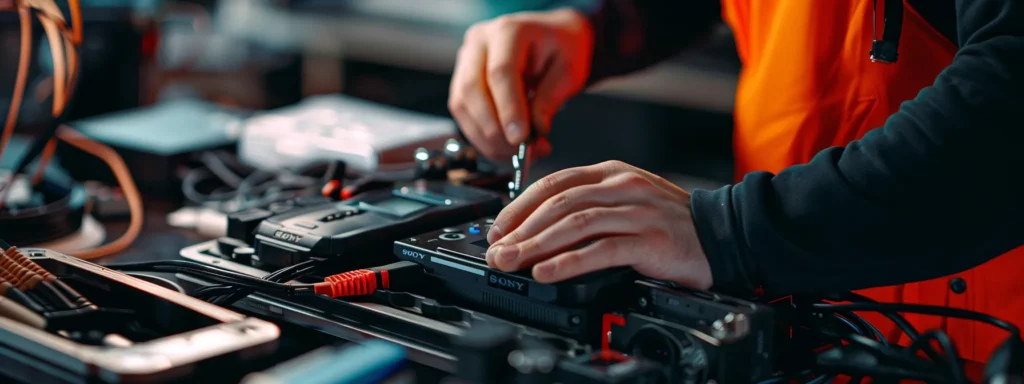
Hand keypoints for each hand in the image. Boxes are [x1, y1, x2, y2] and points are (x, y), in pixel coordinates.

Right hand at [448, 8, 593, 159]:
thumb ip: (551, 98)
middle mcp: (480, 42)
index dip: (508, 109)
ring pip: (462, 104)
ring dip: (485, 137)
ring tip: (515, 153)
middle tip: (519, 152)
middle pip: (472, 89)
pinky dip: (481, 135)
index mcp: (509, 31)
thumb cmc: (562, 49)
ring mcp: (466, 59)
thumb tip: (534, 130)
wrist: (552, 37)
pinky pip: (463, 112)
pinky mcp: (462, 79)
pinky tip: (503, 147)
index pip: (501, 72)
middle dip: (493, 129)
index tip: (520, 138)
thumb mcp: (570, 70)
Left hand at [484, 160, 712, 288]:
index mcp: (613, 173)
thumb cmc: (672, 223)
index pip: (555, 182)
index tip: (498, 229)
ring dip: (537, 244)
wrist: (726, 234)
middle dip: (521, 228)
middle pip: (559, 202)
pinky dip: (570, 262)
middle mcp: (624, 186)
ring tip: (513, 261)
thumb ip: (589, 206)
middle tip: (497, 251)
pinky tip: (548, 272)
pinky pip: (602, 249)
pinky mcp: (652, 239)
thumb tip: (539, 228)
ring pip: (576, 223)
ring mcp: (638, 211)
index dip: (520, 206)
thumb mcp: (627, 201)